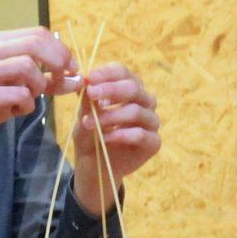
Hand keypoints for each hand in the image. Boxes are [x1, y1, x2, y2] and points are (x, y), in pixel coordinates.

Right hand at [0, 27, 77, 195]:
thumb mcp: (23, 86)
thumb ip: (50, 79)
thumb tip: (79, 77)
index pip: (38, 33)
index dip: (61, 49)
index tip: (71, 67)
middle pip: (35, 44)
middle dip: (57, 62)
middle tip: (63, 80)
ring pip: (28, 67)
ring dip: (38, 86)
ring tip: (28, 99)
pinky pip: (21, 95)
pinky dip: (26, 106)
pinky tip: (14, 112)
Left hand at [68, 63, 160, 213]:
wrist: (94, 165)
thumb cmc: (90, 135)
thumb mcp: (83, 115)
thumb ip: (86, 99)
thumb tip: (85, 80)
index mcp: (128, 88)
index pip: (123, 72)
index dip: (107, 73)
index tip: (89, 78)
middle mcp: (144, 102)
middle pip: (134, 88)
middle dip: (111, 89)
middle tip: (91, 94)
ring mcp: (151, 122)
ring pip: (137, 111)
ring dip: (111, 116)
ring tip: (89, 123)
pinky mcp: (153, 143)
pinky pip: (141, 134)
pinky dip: (121, 135)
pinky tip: (105, 137)